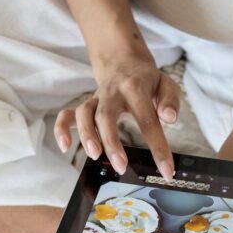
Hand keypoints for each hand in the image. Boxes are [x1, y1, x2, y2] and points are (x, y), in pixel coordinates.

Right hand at [54, 55, 179, 178]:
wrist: (123, 61)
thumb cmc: (147, 80)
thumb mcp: (166, 84)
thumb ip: (170, 100)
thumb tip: (168, 118)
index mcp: (136, 89)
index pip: (148, 120)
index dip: (158, 148)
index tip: (166, 171)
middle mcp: (113, 93)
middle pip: (106, 116)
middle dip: (111, 142)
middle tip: (121, 166)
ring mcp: (97, 99)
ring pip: (84, 114)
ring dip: (86, 135)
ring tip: (94, 155)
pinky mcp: (86, 105)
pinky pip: (67, 114)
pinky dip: (62, 129)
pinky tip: (65, 147)